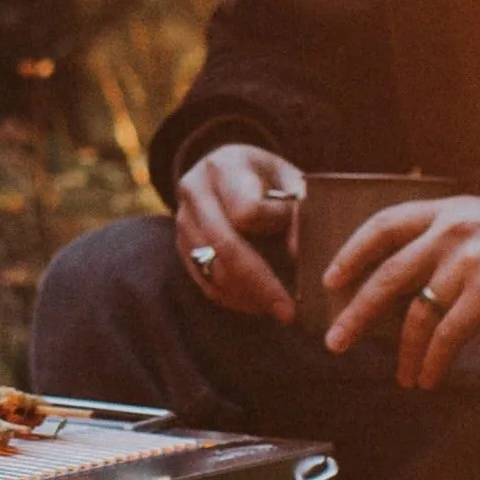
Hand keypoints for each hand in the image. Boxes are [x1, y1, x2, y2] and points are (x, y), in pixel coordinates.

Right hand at [172, 144, 305, 319]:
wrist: (226, 170)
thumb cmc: (267, 178)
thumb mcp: (288, 179)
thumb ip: (298, 210)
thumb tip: (297, 255)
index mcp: (223, 167)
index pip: (247, 211)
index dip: (275, 226)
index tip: (296, 235)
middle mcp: (194, 192)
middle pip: (225, 246)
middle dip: (261, 284)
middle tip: (289, 312)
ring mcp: (182, 222)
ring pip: (213, 270)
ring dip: (249, 296)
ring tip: (279, 310)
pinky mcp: (181, 247)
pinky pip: (205, 282)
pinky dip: (234, 299)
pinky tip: (258, 305)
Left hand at [323, 194, 479, 387]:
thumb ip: (452, 238)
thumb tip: (417, 278)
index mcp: (448, 212)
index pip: (383, 225)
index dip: (352, 253)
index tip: (331, 279)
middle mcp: (451, 233)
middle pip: (387, 276)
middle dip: (356, 313)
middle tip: (336, 340)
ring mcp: (469, 262)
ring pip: (416, 314)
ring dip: (403, 351)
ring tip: (400, 376)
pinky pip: (447, 335)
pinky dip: (433, 360)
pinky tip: (427, 377)